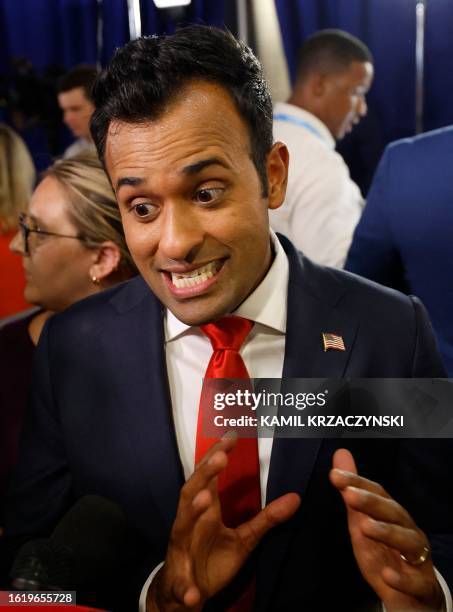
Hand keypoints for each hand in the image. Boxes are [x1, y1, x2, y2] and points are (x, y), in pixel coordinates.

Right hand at [147, 436, 299, 610]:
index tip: (232, 435)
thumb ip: (267, 518)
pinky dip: (185, 587)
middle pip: (192, 491)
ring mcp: (182, 550)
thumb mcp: (245, 539)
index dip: (218, 455)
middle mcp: (190, 524)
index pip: (209, 477)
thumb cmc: (212, 559)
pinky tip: (193, 592)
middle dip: (205, 474)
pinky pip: (182, 584)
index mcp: (205, 511)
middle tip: (221, 457)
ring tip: (205, 499)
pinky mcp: (180, 582)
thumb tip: (296, 497)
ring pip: (182, 526)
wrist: (183, 595)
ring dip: (192, 511)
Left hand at [330, 449, 442, 611]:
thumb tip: (340, 454)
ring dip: (387, 532)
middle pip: (394, 512)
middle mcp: (408, 531)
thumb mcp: (363, 522)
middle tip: (349, 496)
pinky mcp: (423, 586)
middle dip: (372, 503)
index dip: (358, 483)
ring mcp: (419, 558)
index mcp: (393, 515)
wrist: (413, 598)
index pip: (378, 493)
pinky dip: (402, 578)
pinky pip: (416, 582)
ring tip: (365, 527)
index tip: (336, 476)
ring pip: (408, 541)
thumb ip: (351, 491)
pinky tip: (386, 574)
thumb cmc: (385, 553)